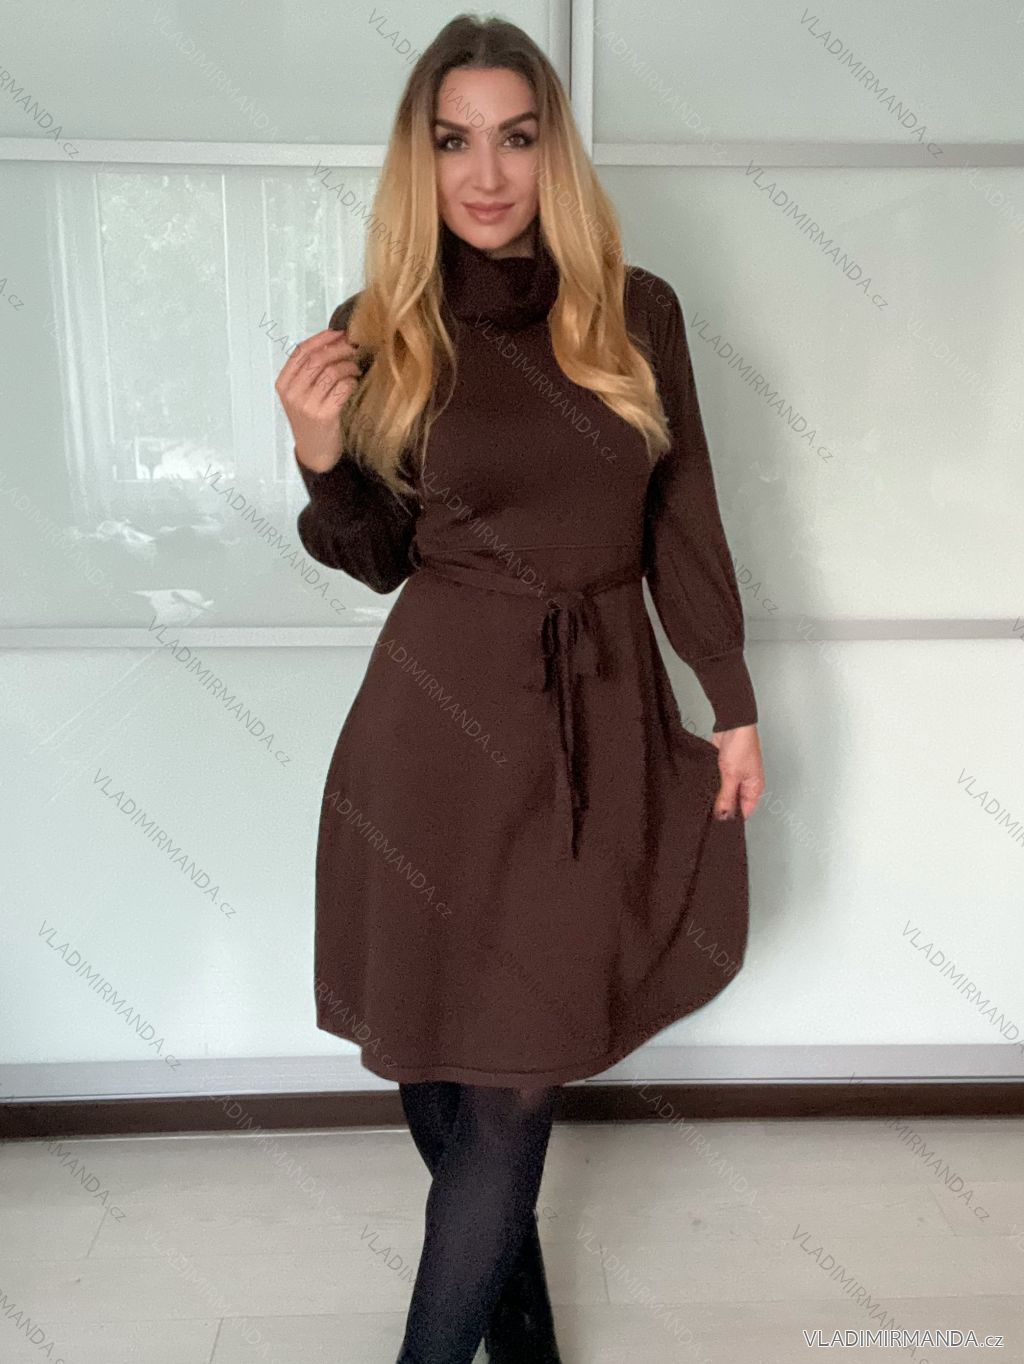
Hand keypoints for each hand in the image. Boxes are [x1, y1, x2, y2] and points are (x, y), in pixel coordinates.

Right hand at [275, 326, 360, 471]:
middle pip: (318, 359)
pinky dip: (351, 381)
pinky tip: (354, 383)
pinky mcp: (324, 415)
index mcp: (284, 384)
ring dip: (348, 366)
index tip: (339, 333)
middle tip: (354, 348)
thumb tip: (333, 342)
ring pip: (332, 371)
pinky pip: (342, 388)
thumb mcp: (301, 395)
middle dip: (339, 349)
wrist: (315, 453)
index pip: (302, 352)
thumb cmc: (312, 421)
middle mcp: (293, 393)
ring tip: (355, 368)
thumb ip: (309, 372)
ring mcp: (307, 405)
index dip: (322, 339)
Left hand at [710, 724, 763, 820]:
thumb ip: (727, 798)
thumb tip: (724, 816)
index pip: (745, 811)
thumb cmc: (741, 746)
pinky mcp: (725, 768)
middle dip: (724, 808)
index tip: (719, 824)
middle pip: (735, 803)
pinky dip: (713, 785)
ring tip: (705, 802)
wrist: (733, 725)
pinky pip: (720, 782)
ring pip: (726, 792)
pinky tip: (704, 789)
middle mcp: (747, 784)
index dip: (733, 818)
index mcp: (755, 788)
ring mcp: (736, 775)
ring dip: (717, 796)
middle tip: (709, 815)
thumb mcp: (732, 776)